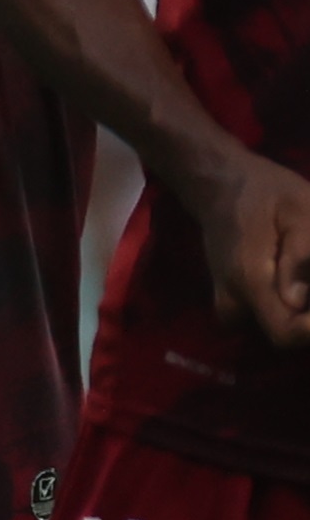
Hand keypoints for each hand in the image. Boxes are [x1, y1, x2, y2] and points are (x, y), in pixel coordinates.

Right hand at [194, 149, 309, 348]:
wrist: (218, 184)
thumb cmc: (267, 192)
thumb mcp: (300, 209)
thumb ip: (300, 254)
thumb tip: (299, 301)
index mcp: (249, 279)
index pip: (285, 333)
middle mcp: (233, 299)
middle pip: (283, 334)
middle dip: (307, 317)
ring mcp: (227, 301)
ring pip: (273, 326)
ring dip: (297, 314)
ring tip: (305, 277)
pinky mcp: (231, 299)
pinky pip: (263, 316)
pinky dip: (285, 307)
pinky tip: (296, 282)